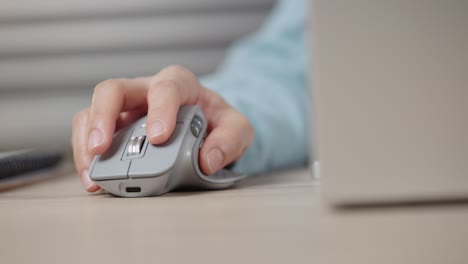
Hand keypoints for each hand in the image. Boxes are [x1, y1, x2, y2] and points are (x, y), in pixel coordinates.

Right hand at [72, 65, 253, 191]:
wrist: (205, 125)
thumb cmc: (216, 122)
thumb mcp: (237, 128)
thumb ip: (230, 139)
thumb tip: (208, 160)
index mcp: (179, 84)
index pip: (166, 88)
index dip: (160, 110)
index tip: (158, 138)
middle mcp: (146, 90)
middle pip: (113, 90)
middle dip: (102, 117)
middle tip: (101, 148)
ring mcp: (126, 109)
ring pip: (92, 111)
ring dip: (86, 141)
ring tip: (92, 174)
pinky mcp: (114, 127)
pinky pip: (90, 133)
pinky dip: (86, 156)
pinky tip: (92, 178)